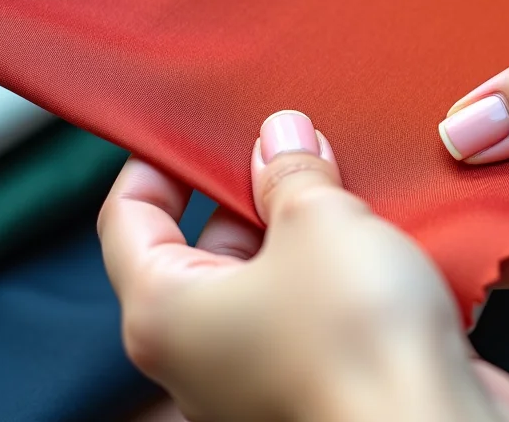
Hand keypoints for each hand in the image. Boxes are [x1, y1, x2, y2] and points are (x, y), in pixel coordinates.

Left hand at [99, 110, 508, 421]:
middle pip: (203, 247)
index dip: (159, 162)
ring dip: (305, 230)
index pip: (127, 220)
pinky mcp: (321, 382)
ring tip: (347, 183)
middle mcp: (202, 355)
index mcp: (163, 313)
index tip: (197, 125)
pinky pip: (316, 311)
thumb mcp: (316, 218)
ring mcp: (261, 376)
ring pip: (270, 278)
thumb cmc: (355, 343)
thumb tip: (281, 139)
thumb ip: (289, 169)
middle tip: (294, 142)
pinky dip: (340, 273)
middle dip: (251, 189)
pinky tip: (381, 236)